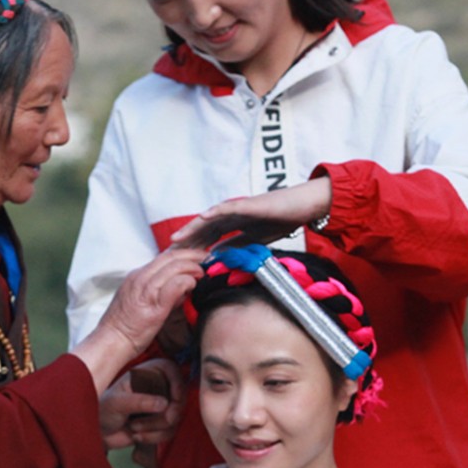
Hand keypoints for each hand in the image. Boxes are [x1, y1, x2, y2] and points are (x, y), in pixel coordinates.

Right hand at [72, 247, 204, 393]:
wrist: (110, 342)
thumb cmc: (126, 327)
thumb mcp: (141, 301)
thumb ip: (161, 292)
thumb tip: (182, 287)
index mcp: (137, 276)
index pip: (164, 257)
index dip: (184, 253)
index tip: (197, 255)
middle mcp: (140, 278)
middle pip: (170, 256)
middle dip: (192, 254)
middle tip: (207, 257)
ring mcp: (145, 290)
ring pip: (173, 267)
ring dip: (192, 266)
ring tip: (203, 271)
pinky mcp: (153, 306)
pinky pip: (174, 285)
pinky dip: (186, 281)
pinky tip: (193, 285)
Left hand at [98, 358, 186, 455]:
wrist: (99, 432)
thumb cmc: (103, 410)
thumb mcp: (117, 402)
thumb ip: (140, 401)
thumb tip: (164, 404)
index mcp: (146, 373)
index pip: (171, 370)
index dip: (178, 383)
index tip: (176, 398)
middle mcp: (156, 387)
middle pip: (179, 397)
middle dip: (169, 414)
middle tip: (163, 420)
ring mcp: (159, 406)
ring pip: (175, 417)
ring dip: (156, 428)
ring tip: (134, 428)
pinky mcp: (160, 423)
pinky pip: (169, 431)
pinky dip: (154, 437)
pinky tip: (137, 437)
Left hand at [170, 178, 332, 247]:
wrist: (302, 206)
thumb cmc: (281, 220)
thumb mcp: (254, 240)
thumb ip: (236, 246)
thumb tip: (217, 257)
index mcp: (231, 224)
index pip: (205, 239)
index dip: (190, 249)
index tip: (175, 263)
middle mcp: (229, 215)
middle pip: (201, 229)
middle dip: (184, 242)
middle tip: (165, 255)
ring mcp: (237, 208)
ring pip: (208, 219)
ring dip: (191, 228)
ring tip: (175, 239)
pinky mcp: (248, 204)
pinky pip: (228, 208)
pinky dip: (214, 213)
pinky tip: (202, 218)